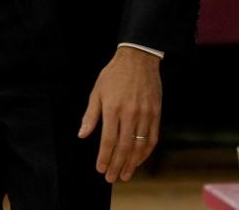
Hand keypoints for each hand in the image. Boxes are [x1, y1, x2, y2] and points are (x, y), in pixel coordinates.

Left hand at [78, 46, 162, 182]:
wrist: (138, 59)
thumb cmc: (114, 75)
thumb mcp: (97, 91)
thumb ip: (90, 115)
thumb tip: (82, 135)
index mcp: (112, 108)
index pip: (108, 140)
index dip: (104, 157)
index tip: (100, 169)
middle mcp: (130, 113)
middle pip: (124, 147)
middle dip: (117, 165)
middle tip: (111, 178)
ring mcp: (145, 114)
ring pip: (139, 146)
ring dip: (132, 163)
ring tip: (125, 174)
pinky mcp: (156, 113)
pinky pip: (152, 138)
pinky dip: (146, 152)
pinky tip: (139, 160)